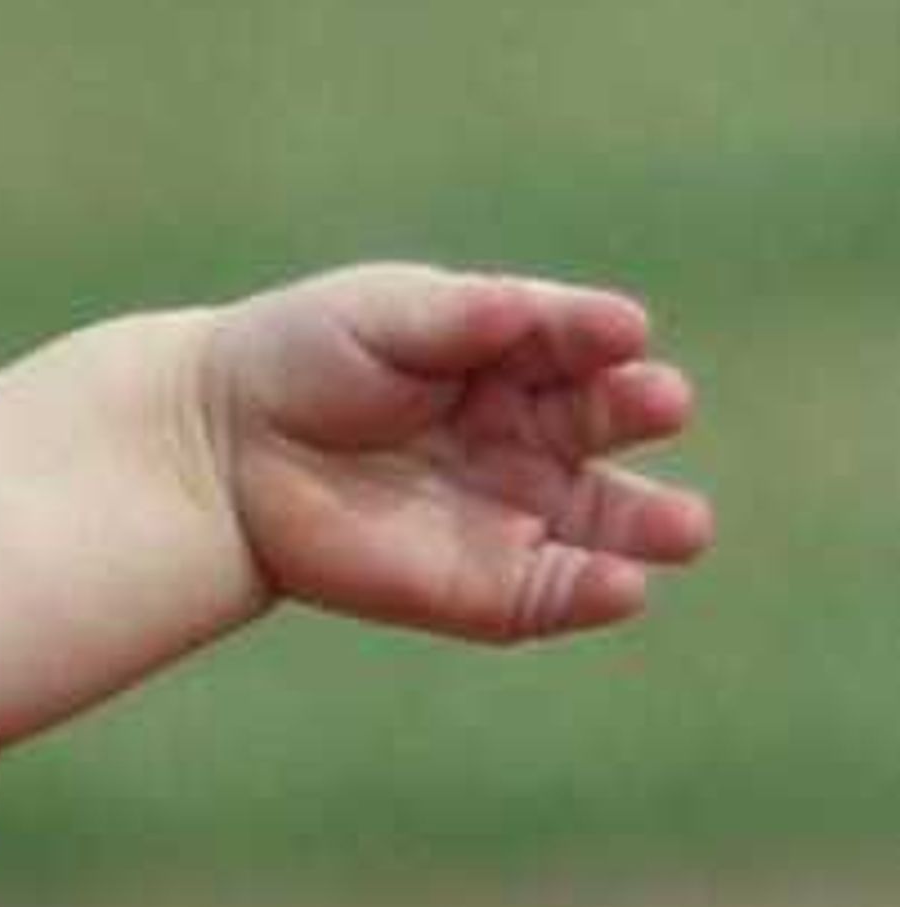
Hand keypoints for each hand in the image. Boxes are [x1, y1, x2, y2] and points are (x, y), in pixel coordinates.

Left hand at [205, 267, 713, 643]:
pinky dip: (590, 595)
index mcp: (514, 352)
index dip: (598, 335)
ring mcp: (508, 509)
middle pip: (606, 426)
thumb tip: (521, 311)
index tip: (618, 333)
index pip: (578, 340)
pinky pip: (546, 594)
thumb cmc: (303, 359)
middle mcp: (526, 430)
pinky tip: (626, 589)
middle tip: (665, 405)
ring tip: (686, 530)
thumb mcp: (380, 317)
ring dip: (646, 527)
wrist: (220, 451)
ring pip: (596, 522)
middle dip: (642, 415)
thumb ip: (456, 318)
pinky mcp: (477, 587)